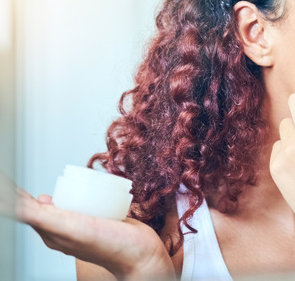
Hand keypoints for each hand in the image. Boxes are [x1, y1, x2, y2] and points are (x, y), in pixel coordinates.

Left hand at [1, 170, 172, 279]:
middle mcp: (65, 228)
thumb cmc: (110, 247)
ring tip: (63, 177)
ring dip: (62, 189)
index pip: (27, 209)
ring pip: (68, 201)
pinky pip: (89, 201)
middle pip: (45, 204)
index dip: (17, 195)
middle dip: (35, 191)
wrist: (142, 255)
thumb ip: (43, 217)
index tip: (8, 183)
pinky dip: (86, 191)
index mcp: (51, 231)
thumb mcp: (71, 229)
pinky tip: (93, 185)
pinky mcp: (102, 218)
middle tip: (30, 178)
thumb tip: (15, 205)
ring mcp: (83, 223)